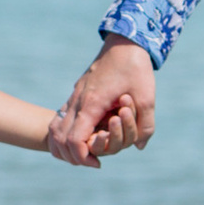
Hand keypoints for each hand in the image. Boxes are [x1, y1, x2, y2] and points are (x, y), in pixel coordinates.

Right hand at [48, 36, 154, 166]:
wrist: (124, 41)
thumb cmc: (135, 67)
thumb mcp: (147, 97)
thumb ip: (145, 124)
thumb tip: (140, 146)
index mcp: (92, 103)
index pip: (74, 139)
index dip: (82, 156)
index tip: (97, 163)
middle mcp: (78, 100)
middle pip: (58, 137)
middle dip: (72, 156)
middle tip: (91, 162)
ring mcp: (74, 95)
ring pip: (55, 128)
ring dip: (64, 145)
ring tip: (83, 154)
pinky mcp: (77, 93)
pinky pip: (61, 118)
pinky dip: (64, 133)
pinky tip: (82, 138)